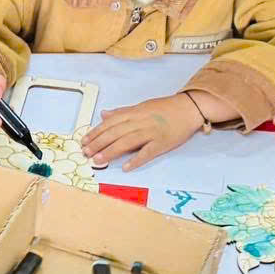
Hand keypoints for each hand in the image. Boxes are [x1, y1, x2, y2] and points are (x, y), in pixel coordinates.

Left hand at [82, 93, 204, 170]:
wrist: (189, 108)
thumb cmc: (166, 108)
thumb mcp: (142, 106)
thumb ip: (122, 112)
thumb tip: (104, 114)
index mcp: (135, 112)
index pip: (110, 123)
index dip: (96, 132)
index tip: (85, 141)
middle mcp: (141, 121)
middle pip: (115, 133)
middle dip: (98, 143)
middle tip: (86, 153)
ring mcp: (152, 132)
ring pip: (127, 142)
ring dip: (111, 151)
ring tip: (99, 159)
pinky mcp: (162, 142)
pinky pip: (147, 152)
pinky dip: (136, 160)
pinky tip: (126, 167)